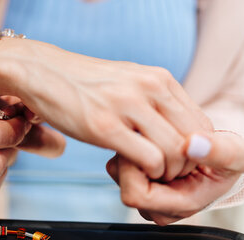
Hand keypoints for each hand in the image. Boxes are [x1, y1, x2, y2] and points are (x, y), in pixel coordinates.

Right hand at [0, 38, 212, 180]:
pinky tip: (126, 167)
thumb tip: (180, 134)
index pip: (202, 125)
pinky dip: (146, 173)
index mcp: (158, 78)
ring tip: (144, 172)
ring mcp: (126, 105)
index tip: (174, 162)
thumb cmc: (83, 82)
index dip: (194, 152)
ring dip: (165, 173)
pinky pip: (149, 160)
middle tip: (162, 174)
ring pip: (176, 153)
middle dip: (183, 166)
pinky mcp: (103, 125)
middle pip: (194, 141)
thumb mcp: (128, 82)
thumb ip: (156, 101)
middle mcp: (148, 87)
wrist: (41, 70)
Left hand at [106, 132, 243, 224]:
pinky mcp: (138, 180)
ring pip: (118, 171)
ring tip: (155, 139)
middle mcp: (159, 206)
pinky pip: (119, 163)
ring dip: (132, 150)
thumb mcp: (234, 153)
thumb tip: (193, 144)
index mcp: (181, 204)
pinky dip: (131, 149)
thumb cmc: (225, 159)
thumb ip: (219, 151)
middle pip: (123, 181)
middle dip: (134, 155)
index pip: (136, 194)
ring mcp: (147, 194)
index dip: (139, 166)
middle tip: (153, 138)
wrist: (219, 157)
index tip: (153, 144)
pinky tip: (150, 141)